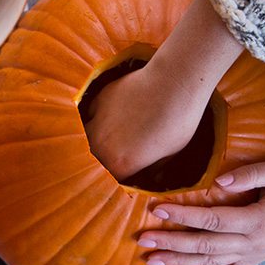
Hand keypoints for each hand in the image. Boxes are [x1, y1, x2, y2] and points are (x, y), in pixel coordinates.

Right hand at [84, 0, 244, 180]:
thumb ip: (155, 168)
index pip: (110, 181)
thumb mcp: (172, 152)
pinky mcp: (99, 101)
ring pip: (86, 138)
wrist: (174, 83)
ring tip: (107, 139)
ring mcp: (97, 122)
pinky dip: (97, 117)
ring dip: (94, 141)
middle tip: (116, 156)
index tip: (125, 175)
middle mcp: (102, 147)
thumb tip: (152, 177)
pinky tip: (111, 115)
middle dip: (102, 162)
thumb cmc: (178, 121)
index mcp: (120, 164)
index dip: (118, 179)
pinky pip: (91, 114)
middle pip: (93, 161)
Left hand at [138, 159, 264, 264]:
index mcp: (258, 220)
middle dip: (171, 243)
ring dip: (178, 262)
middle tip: (142, 240)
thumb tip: (219, 181)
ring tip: (149, 260)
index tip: (156, 209)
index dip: (183, 216)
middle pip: (204, 246)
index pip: (212, 220)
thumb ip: (251, 174)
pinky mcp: (253, 259)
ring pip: (209, 263)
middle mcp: (253, 243)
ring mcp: (252, 255)